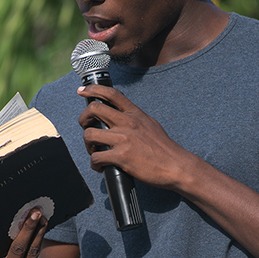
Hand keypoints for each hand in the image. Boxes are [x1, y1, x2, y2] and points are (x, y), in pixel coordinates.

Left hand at [77, 83, 192, 188]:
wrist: (176, 166)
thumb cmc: (164, 148)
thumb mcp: (150, 124)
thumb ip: (135, 119)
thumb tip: (122, 116)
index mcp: (135, 114)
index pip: (111, 94)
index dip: (93, 90)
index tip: (82, 91)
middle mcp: (128, 123)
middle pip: (94, 109)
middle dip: (83, 119)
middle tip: (86, 128)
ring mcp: (124, 139)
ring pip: (90, 135)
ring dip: (88, 145)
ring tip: (95, 152)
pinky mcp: (122, 157)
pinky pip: (96, 157)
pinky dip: (95, 164)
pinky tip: (101, 167)